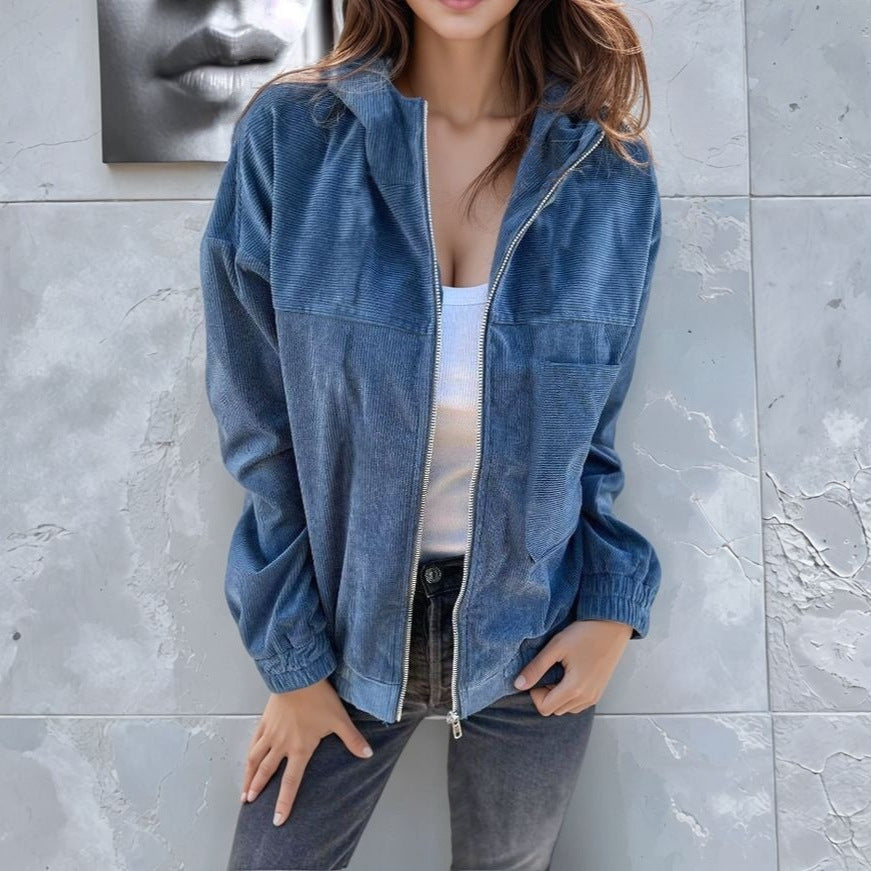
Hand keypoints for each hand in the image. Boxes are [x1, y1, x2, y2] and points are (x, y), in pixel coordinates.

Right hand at [241, 677, 373, 825]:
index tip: (277, 819)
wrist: (299, 676)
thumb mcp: (339, 720)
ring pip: (255, 759)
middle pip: (266, 773)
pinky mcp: (265, 720)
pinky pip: (254, 741)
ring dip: (248, 776)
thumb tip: (368, 754)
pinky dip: (249, 753)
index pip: (290, 782)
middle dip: (258, 791)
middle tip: (249, 805)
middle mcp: (281, 745)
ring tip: (244, 791)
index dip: (283, 803)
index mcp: (300, 749)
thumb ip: (352, 740)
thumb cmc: (319, 698)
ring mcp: (271, 733)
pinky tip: (247, 759)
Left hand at [512, 619, 632, 715]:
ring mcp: (594, 697)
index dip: (535, 693)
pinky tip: (570, 675)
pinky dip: (569, 695)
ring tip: (560, 671)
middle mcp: (586, 698)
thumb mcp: (556, 647)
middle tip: (550, 670)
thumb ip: (536, 668)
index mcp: (574, 689)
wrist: (612, 626)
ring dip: (558, 695)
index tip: (540, 674)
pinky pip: (578, 704)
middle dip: (546, 694)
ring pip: (566, 708)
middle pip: (555, 710)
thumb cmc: (584, 634)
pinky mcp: (599, 692)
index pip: (545, 708)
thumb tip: (518, 685)